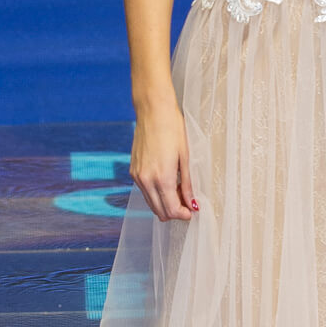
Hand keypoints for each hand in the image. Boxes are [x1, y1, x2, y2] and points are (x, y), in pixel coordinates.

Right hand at [130, 98, 197, 222]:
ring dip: (164, 204)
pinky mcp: (133, 170)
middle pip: (159, 210)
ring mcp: (137, 176)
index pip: (171, 209)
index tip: (191, 212)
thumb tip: (192, 203)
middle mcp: (146, 180)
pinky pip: (145, 191)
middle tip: (187, 204)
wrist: (153, 111)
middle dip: (174, 212)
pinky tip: (167, 184)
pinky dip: (156, 194)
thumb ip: (187, 184)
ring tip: (179, 193)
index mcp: (162, 178)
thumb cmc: (172, 129)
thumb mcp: (185, 158)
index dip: (182, 214)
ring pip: (150, 203)